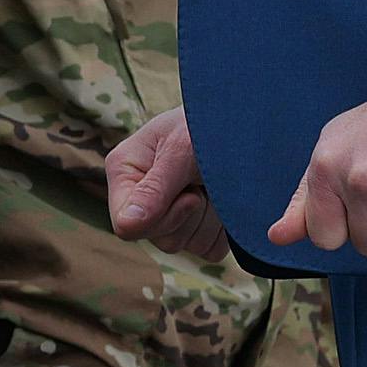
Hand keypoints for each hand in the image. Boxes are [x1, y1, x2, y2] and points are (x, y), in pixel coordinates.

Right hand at [105, 107, 219, 261]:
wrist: (242, 117)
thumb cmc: (206, 122)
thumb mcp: (181, 148)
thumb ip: (154, 188)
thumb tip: (125, 227)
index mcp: (125, 172)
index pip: (127, 225)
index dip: (162, 217)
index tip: (190, 193)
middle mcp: (141, 197)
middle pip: (159, 238)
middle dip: (190, 215)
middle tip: (204, 182)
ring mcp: (171, 216)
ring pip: (186, 245)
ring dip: (209, 219)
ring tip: (214, 185)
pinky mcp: (199, 228)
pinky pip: (209, 250)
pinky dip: (223, 229)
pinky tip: (224, 200)